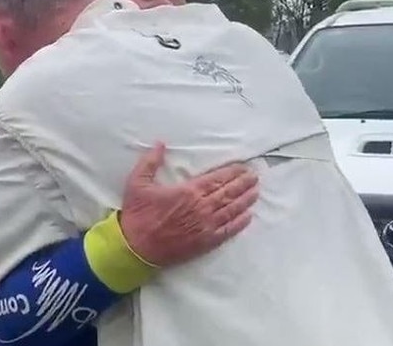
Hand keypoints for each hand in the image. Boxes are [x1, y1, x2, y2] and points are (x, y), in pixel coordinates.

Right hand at [119, 142, 258, 266]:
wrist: (136, 248)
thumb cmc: (137, 214)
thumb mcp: (137, 182)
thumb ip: (150, 162)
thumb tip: (160, 144)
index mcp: (189, 191)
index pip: (217, 179)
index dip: (232, 173)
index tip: (243, 168)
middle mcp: (202, 207)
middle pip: (228, 193)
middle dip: (243, 184)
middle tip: (255, 177)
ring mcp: (205, 226)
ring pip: (231, 210)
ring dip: (245, 200)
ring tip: (256, 192)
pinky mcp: (205, 242)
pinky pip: (227, 231)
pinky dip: (239, 223)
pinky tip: (248, 217)